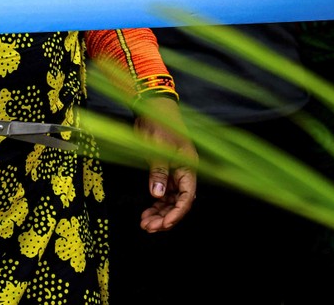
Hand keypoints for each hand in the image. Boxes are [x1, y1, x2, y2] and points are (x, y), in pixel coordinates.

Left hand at [132, 96, 196, 231]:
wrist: (152, 106)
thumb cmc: (159, 123)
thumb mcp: (158, 148)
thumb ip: (158, 172)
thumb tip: (158, 195)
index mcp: (188, 167)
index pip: (187, 197)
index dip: (177, 214)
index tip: (164, 225)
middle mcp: (184, 172)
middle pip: (179, 202)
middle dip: (165, 217)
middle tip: (149, 227)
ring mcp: (174, 172)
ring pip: (170, 200)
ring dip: (159, 213)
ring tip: (145, 223)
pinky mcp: (164, 170)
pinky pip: (163, 193)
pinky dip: (155, 203)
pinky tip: (146, 212)